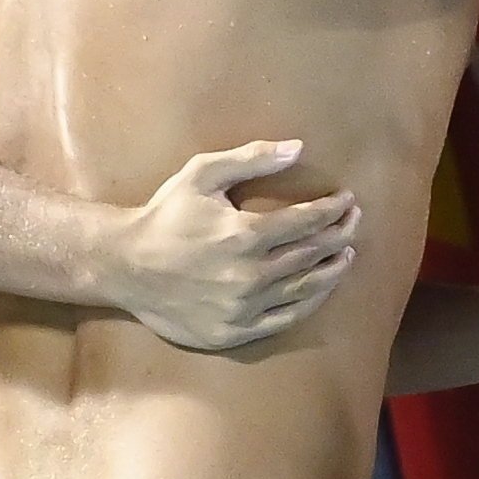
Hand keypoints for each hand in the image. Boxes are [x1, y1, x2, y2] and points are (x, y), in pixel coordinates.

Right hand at [104, 139, 362, 351]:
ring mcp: (244, 308)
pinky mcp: (236, 331)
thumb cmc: (165, 215)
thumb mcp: (201, 174)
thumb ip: (251, 158)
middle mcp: (250, 275)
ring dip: (332, 270)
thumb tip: (299, 148)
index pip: (306, 222)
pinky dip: (310, 302)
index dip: (332, 210)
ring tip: (347, 254)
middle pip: (312, 254)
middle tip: (354, 221)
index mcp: (244, 235)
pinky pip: (286, 318)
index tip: (347, 200)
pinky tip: (320, 288)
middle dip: (340, 234)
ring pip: (305, 289)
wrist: (125, 266)